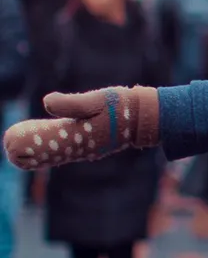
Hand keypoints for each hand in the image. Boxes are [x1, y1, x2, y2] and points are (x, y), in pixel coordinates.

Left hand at [4, 87, 160, 170]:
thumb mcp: (96, 100)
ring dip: (35, 149)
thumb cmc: (121, 107)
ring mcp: (83, 149)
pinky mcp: (88, 144)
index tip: (9, 138)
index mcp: (76, 142)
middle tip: (9, 140)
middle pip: (43, 157)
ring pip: (52, 154)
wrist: (144, 115)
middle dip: (24, 152)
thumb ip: (71, 103)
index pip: (41, 153)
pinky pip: (63, 150)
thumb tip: (46, 102)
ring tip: (18, 140)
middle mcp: (78, 150)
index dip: (22, 148)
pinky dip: (48, 147)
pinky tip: (40, 139)